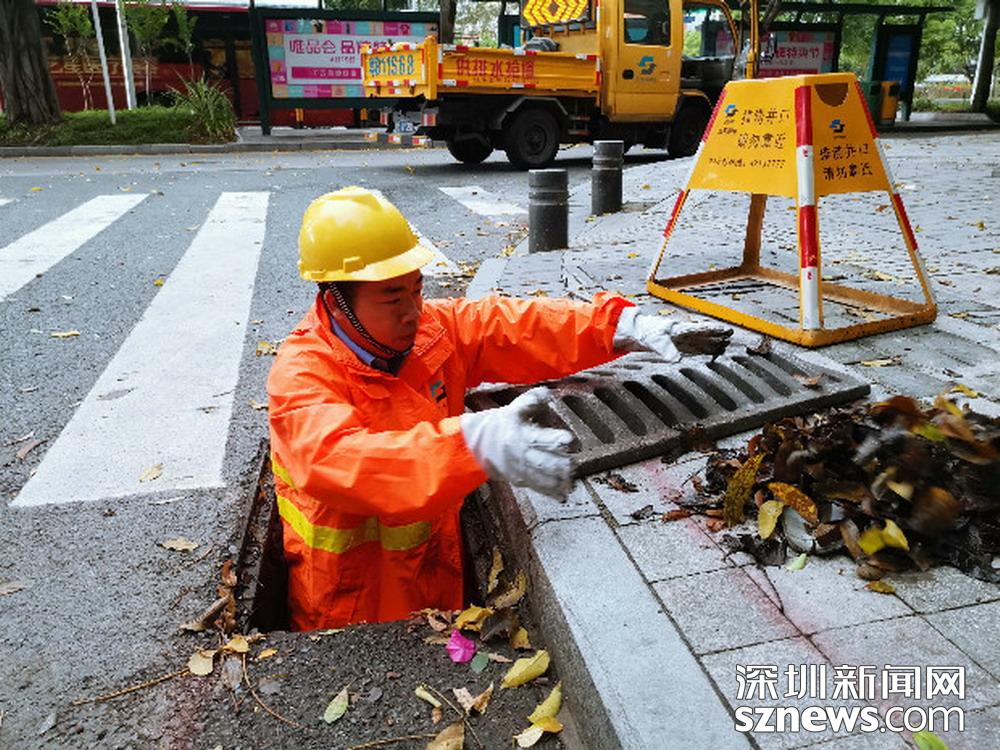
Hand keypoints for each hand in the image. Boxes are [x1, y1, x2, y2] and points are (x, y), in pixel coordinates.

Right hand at [460, 388, 573, 500]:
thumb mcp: (514, 407)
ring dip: (558, 481)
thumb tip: (548, 394)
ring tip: (571, 482)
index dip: (555, 439)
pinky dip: (550, 492)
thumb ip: (533, 399)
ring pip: (541, 479)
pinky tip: (563, 494)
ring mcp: (519, 469)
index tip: (569, 439)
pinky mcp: (519, 480)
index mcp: (520, 435)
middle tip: (573, 464)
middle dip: (560, 465)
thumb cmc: (499, 423)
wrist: (474, 443)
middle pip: (542, 463)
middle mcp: (520, 454)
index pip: (540, 438)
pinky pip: (536, 488)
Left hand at [613, 307, 731, 361]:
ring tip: (724, 345)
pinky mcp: (677, 346)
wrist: (635, 333)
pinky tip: (709, 352)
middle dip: (717, 335)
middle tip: (730, 336)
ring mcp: (681, 339)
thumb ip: (666, 350)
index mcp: (679, 328)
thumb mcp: (655, 342)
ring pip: (700, 341)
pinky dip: (703, 350)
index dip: (713, 330)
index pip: (700, 328)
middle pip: (703, 334)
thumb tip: (677, 360)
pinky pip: (694, 348)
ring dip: (712, 343)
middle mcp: (682, 333)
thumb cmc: (645, 333)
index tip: (725, 331)